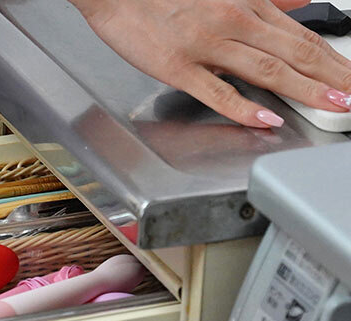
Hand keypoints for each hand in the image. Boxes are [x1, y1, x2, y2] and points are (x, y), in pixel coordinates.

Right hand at [70, 0, 350, 126]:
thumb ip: (263, 0)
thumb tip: (297, 2)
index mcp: (245, 3)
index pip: (302, 36)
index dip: (333, 60)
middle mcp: (233, 21)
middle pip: (295, 53)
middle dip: (332, 77)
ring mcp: (206, 46)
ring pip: (267, 70)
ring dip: (305, 89)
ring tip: (332, 105)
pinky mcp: (178, 67)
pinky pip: (217, 91)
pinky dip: (244, 107)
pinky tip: (266, 119)